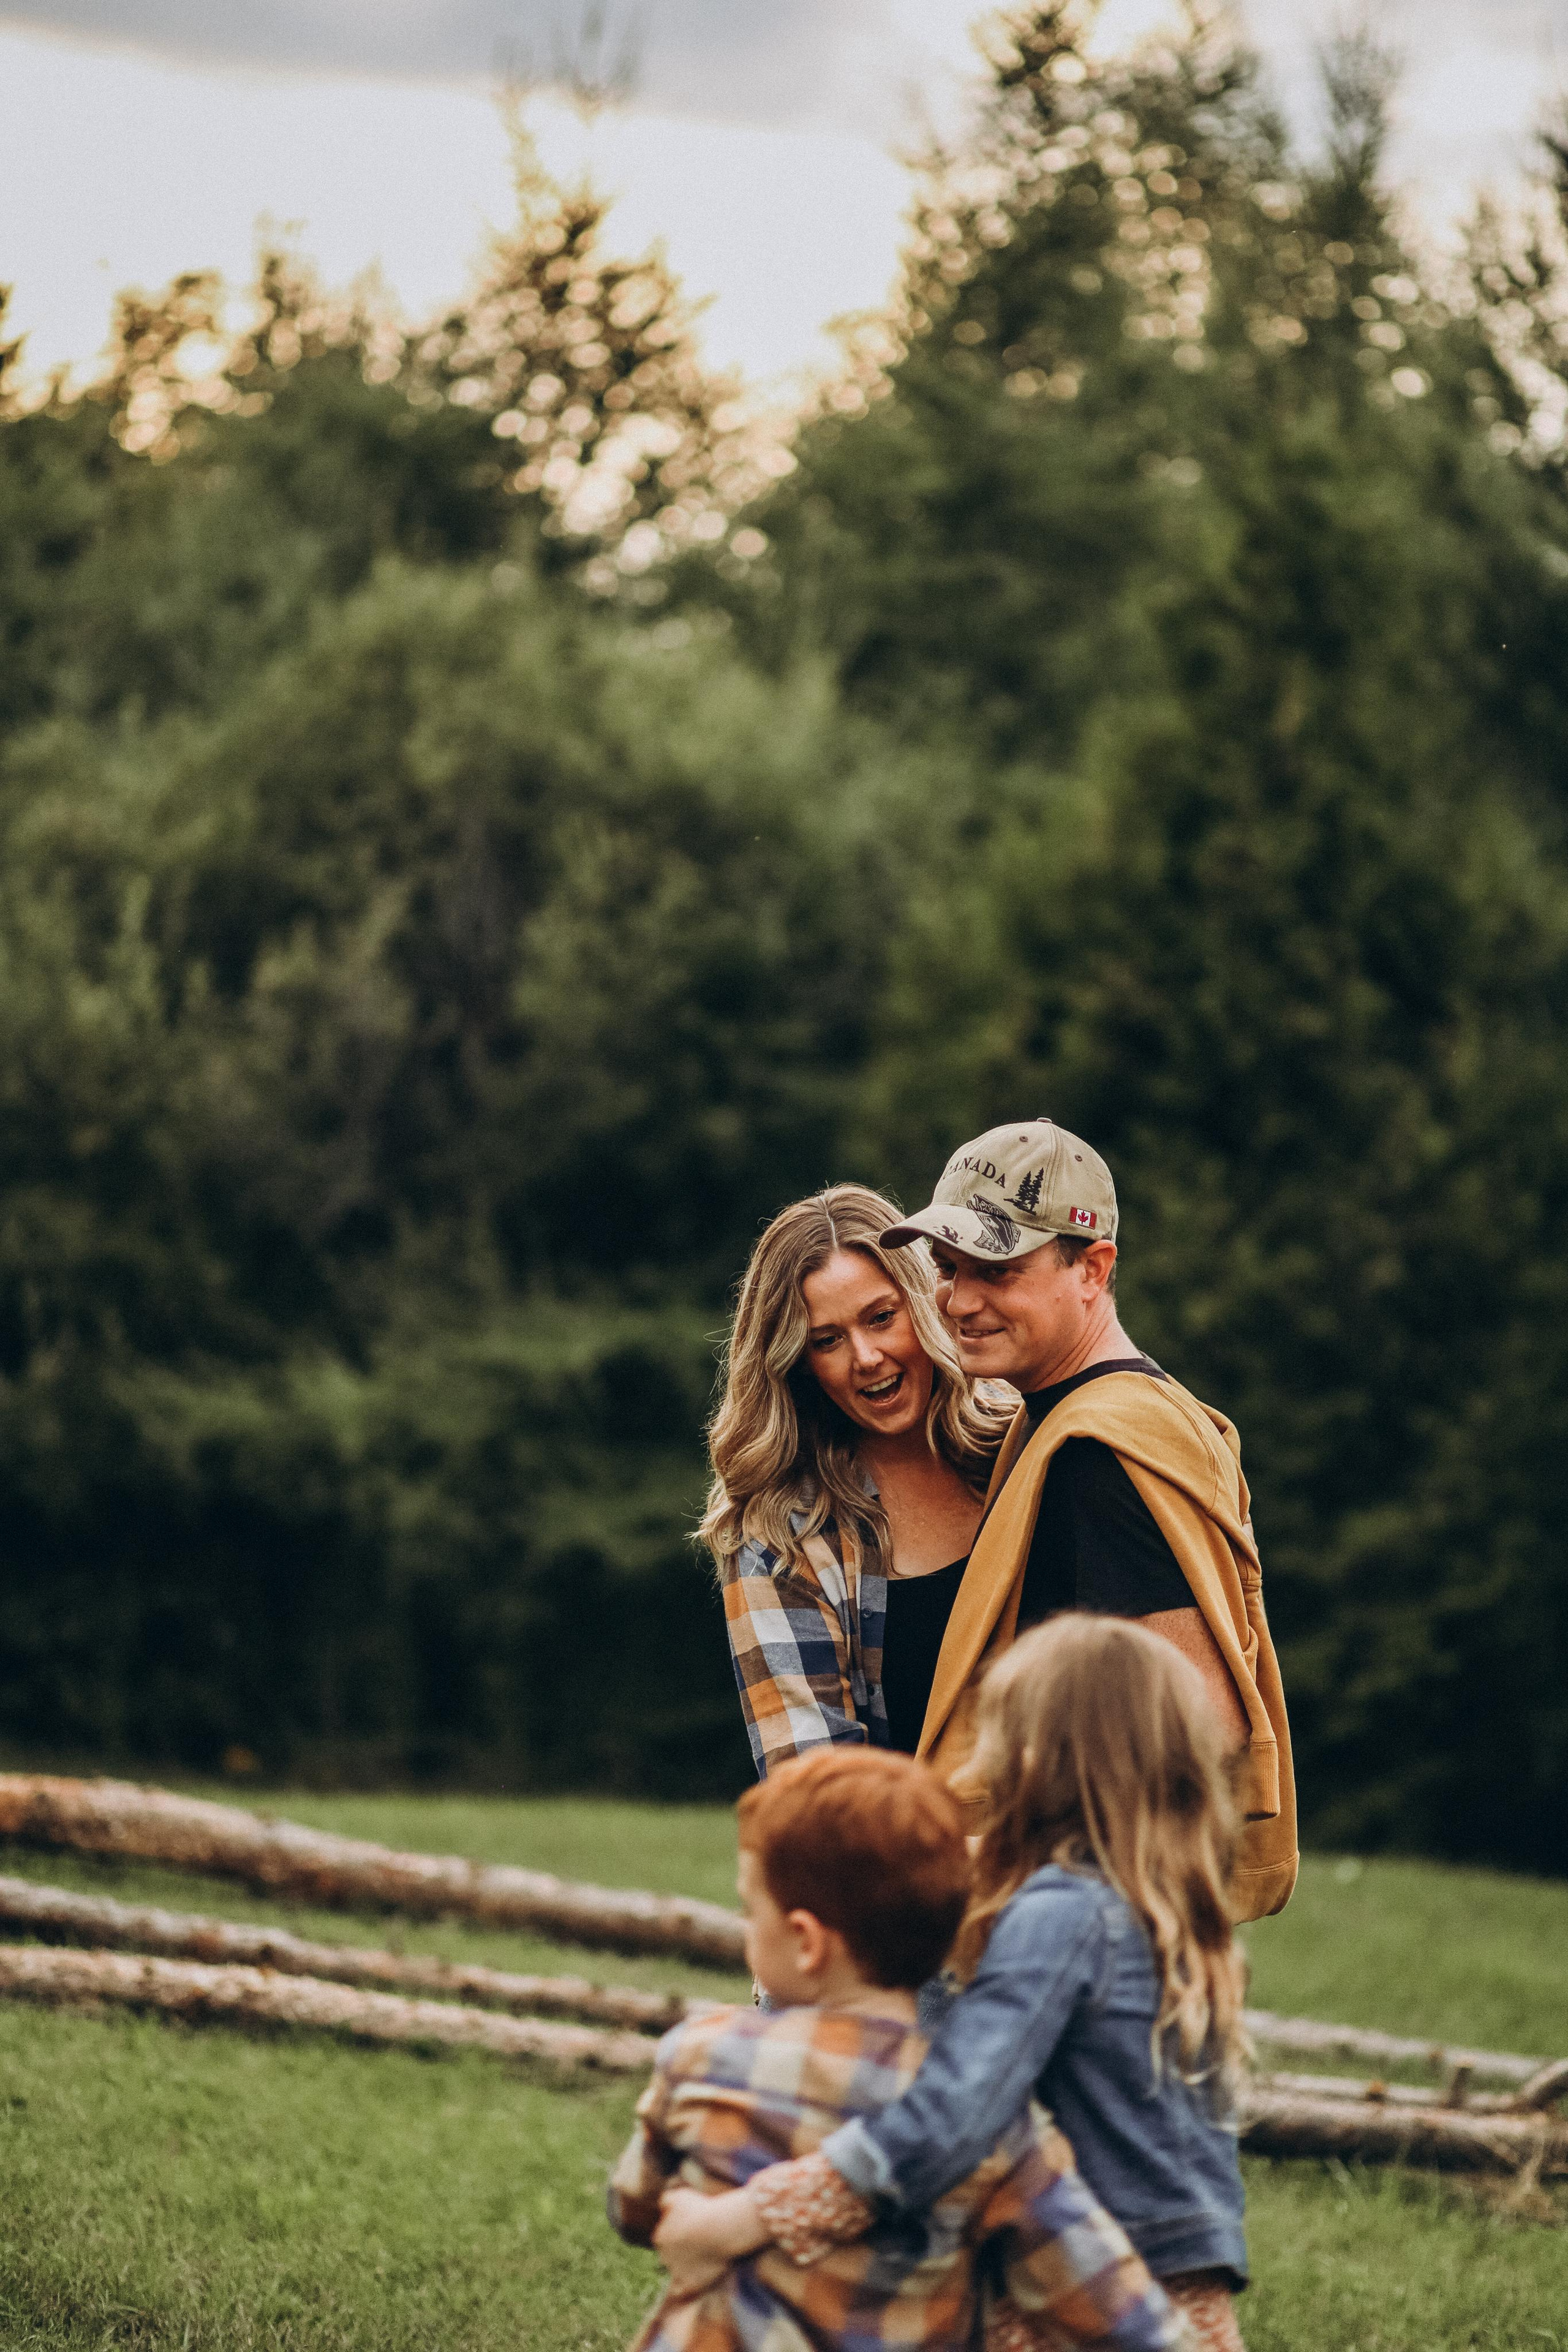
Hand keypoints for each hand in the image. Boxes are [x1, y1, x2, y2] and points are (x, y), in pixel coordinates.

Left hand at [653, 2183, 767, 2293]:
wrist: (720, 2230)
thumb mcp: (679, 2196)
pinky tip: (691, 2283)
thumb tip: (662, 2206)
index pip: (664, 2238)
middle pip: (669, 2256)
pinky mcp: (689, 2285)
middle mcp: (663, 2257)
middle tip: (698, 2245)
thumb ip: (665, 2201)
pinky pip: (680, 2292)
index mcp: (659, 2237)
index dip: (678, 2234)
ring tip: (700, 2261)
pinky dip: (683, 2289)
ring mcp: (676, 2273)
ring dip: (684, 2268)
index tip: (692, 2230)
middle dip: (680, 2251)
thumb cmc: (701, 2210)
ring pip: (675, 2272)